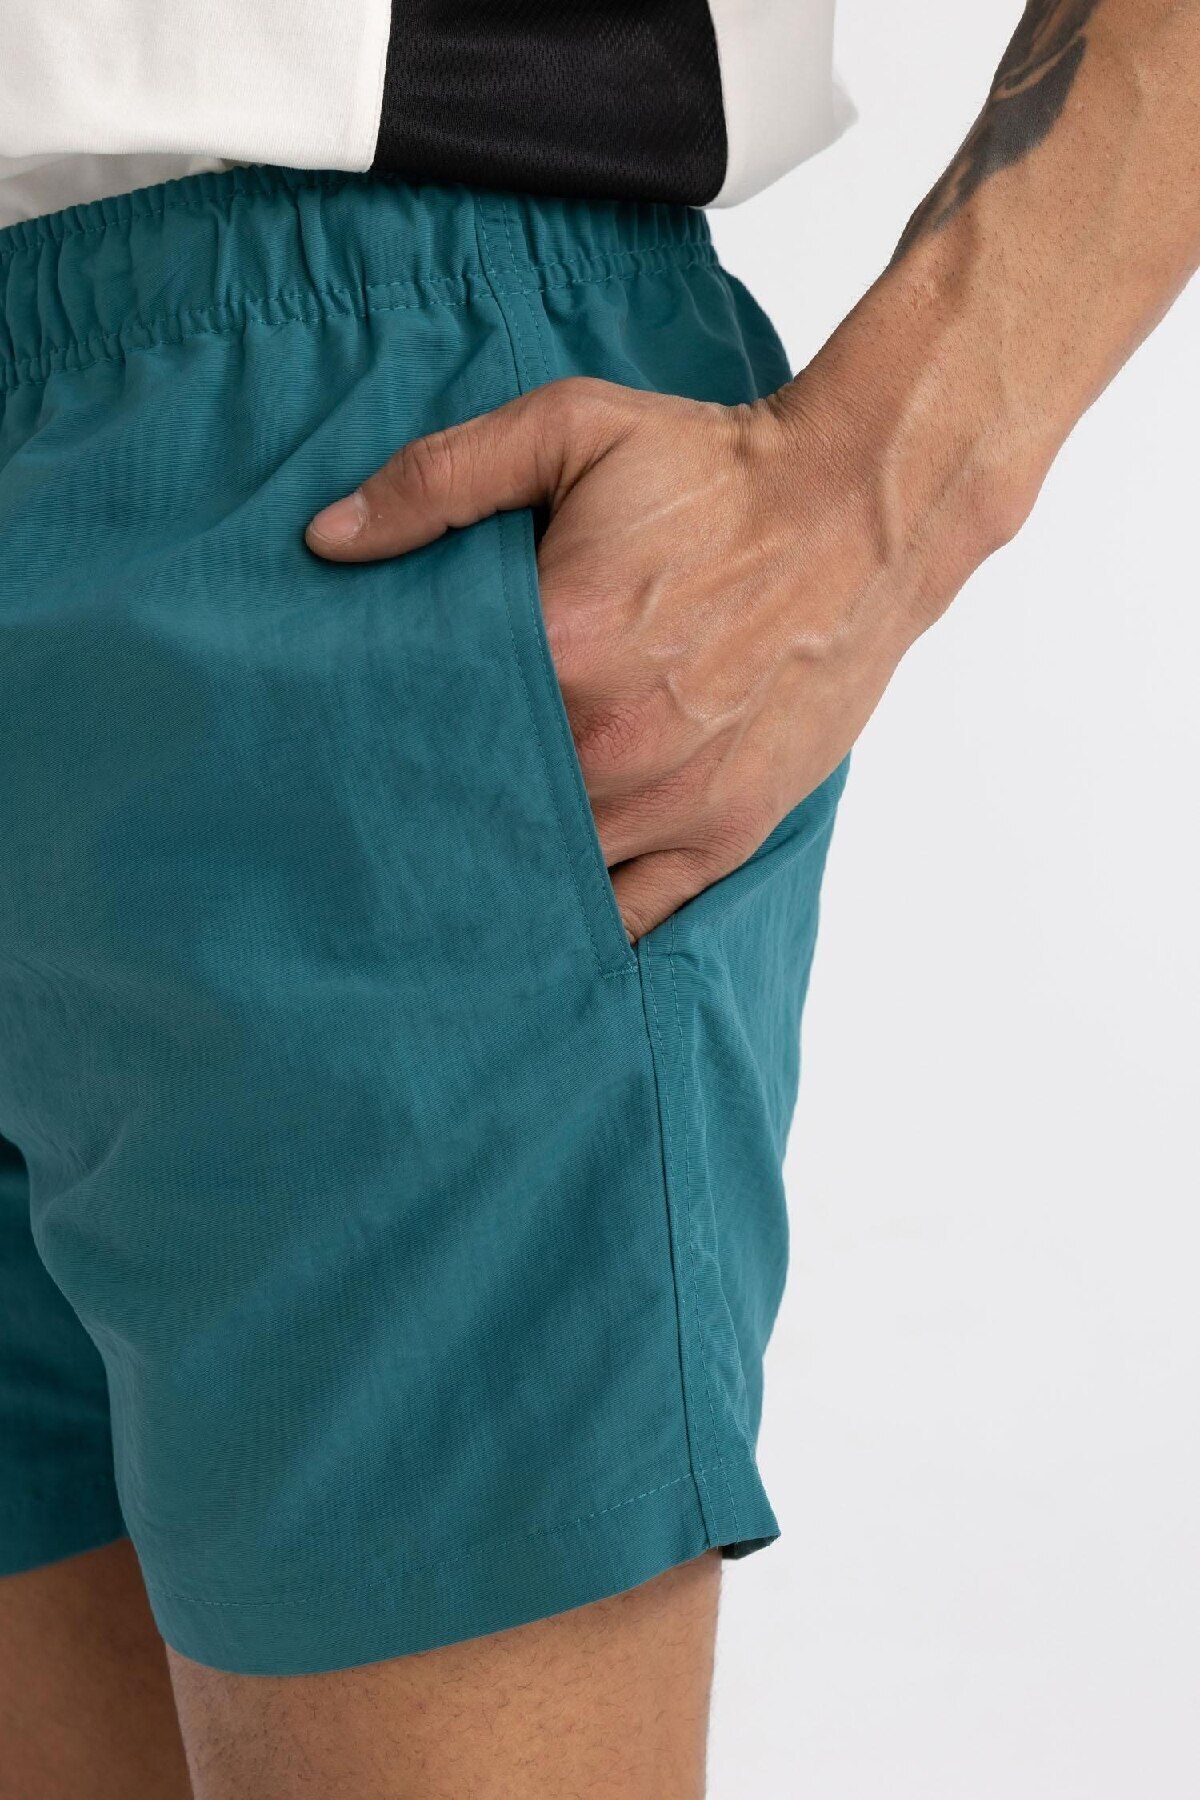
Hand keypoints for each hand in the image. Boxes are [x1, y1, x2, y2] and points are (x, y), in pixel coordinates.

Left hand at [305, 344, 1013, 939]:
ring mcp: (673, 803)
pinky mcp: (725, 833)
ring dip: (498, 881)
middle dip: (432, 824)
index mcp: (561, 652)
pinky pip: (635, 917)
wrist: (858, 511)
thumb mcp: (570, 430)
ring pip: (548, 878)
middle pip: (481, 817)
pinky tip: (535, 930)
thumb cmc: (713, 473)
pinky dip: (582, 928)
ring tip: (443, 887)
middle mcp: (612, 746)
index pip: (429, 731)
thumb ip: (440, 480)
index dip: (383, 749)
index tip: (344, 760)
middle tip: (379, 833)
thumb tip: (325, 540)